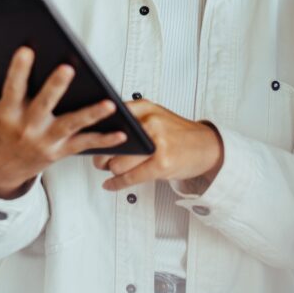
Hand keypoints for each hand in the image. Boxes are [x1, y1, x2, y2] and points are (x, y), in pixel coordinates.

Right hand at [0, 47, 124, 198]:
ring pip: (71, 126)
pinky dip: (104, 140)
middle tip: (68, 68)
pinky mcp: (59, 152)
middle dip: (56, 87)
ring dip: (91, 115)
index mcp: (6, 114)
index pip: (12, 89)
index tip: (26, 50)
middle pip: (44, 105)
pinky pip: (84, 145)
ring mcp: (45, 141)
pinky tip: (122, 132)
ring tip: (110, 104)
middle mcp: (27, 128)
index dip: (18, 70)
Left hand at [92, 99, 223, 191]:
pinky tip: (110, 185)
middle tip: (99, 160)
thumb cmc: (178, 134)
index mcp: (145, 107)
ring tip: (110, 170)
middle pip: (111, 143)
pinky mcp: (161, 164)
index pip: (110, 115)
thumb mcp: (155, 115)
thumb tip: (98, 131)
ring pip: (118, 163)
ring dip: (110, 170)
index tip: (87, 137)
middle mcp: (150, 122)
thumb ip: (131, 119)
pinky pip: (130, 178)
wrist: (206, 146)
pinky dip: (116, 184)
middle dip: (101, 156)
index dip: (96, 130)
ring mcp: (157, 143)